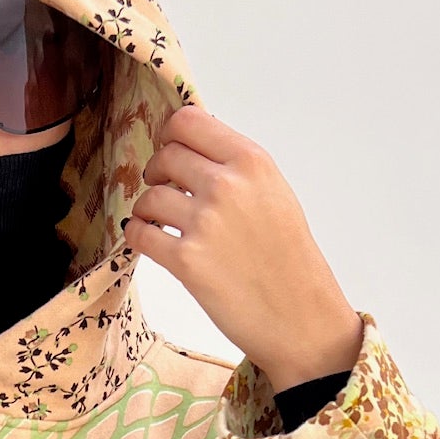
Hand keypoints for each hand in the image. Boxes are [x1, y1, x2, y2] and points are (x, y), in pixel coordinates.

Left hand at [125, 104, 363, 391]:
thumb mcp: (274, 194)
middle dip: (158, 172)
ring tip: (161, 224)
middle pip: (165, 156)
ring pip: (148, 196)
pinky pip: (140, 233)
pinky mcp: (186, 261)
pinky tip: (152, 242)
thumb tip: (192, 149)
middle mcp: (227, 185)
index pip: (188, 121)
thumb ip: (236, 168)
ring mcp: (205, 223)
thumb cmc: (290, 260)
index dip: (170, 136)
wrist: (301, 317)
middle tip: (165, 191)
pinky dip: (139, 235)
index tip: (171, 153)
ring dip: (148, 209)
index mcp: (252, 161)